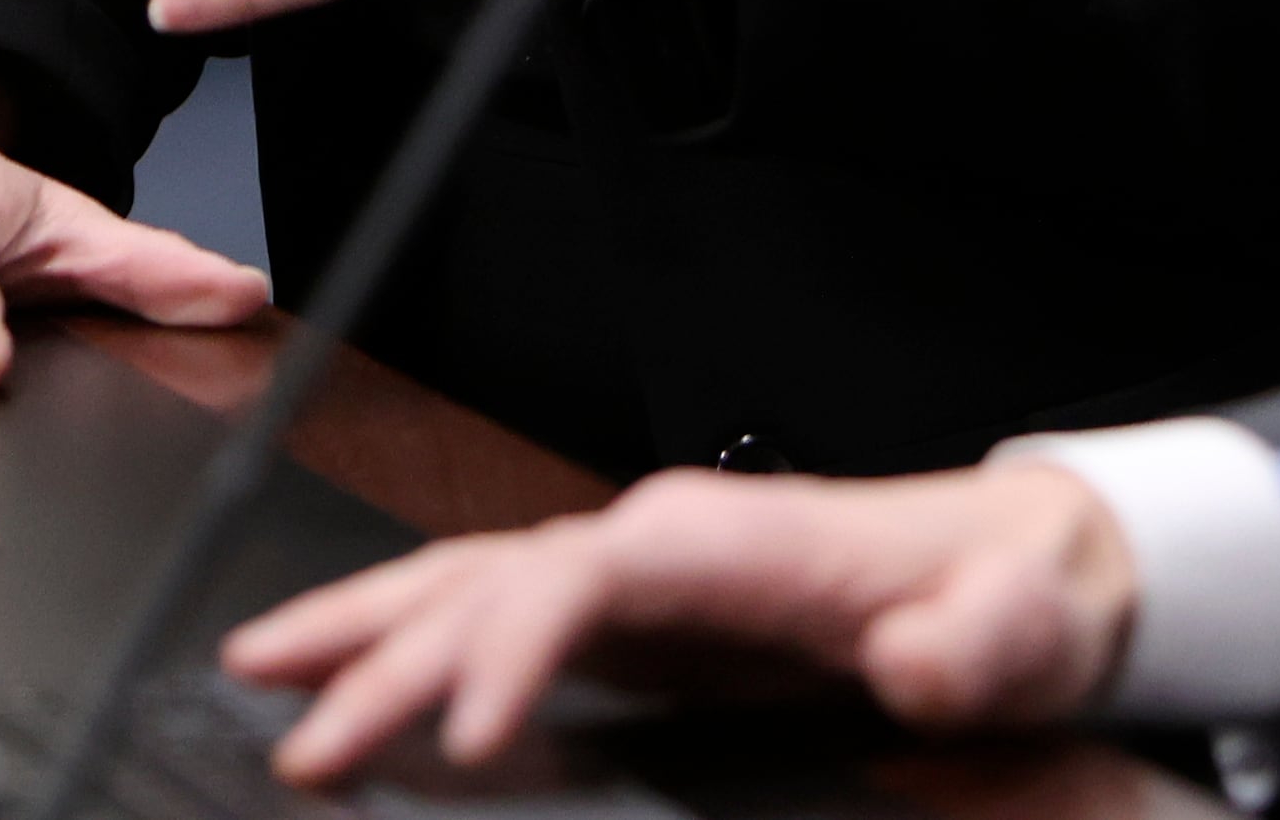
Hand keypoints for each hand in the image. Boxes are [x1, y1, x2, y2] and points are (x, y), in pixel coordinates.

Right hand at [219, 464, 1134, 778]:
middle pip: (494, 577)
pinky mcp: (631, 609)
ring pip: (469, 579)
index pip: (583, 578)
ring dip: (362, 626)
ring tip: (256, 673)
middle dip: (387, 654)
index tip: (456, 739)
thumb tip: (918, 659)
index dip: (509, 649)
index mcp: (729, 536)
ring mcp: (638, 568)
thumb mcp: (1018, 630)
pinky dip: (405, 633)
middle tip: (300, 743)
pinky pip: (492, 609)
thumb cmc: (1007, 597)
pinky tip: (342, 668)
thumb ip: (974, 645)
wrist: (1023, 566)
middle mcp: (665, 536)